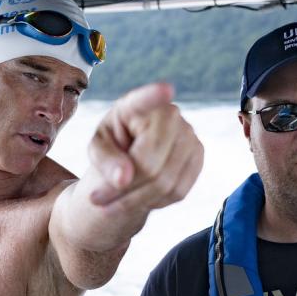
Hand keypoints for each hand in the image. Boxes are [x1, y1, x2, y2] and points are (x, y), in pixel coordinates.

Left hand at [87, 83, 202, 209]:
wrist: (136, 156)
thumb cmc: (113, 146)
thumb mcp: (97, 149)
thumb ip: (104, 160)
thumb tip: (123, 179)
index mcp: (135, 104)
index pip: (145, 100)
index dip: (155, 96)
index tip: (166, 90)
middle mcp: (169, 114)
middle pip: (150, 164)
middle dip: (123, 190)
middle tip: (97, 200)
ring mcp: (189, 133)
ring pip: (165, 182)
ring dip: (136, 202)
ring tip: (113, 205)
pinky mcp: (199, 154)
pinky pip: (179, 190)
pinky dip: (156, 202)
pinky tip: (141, 198)